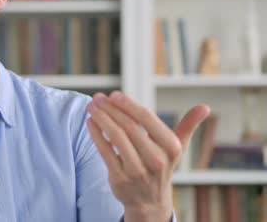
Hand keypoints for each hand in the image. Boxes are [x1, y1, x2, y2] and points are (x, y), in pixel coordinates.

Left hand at [86, 91, 209, 221]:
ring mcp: (137, 171)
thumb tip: (205, 107)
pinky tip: (90, 122)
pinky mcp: (120, 179)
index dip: (128, 104)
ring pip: (116, 138)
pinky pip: (105, 151)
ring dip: (101, 119)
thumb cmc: (161, 167)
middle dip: (111, 109)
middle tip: (97, 97)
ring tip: (91, 106)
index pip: (147, 119)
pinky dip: (96, 134)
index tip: (114, 94)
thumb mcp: (177, 148)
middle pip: (129, 127)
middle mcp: (156, 160)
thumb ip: (188, 126)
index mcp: (171, 148)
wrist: (149, 202)